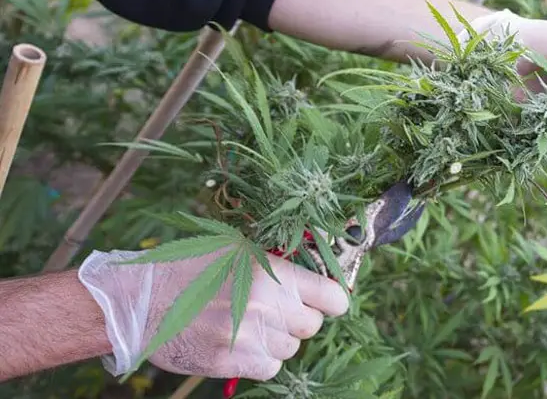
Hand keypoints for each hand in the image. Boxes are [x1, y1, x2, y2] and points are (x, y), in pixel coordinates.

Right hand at [77, 248, 348, 379]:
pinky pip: (269, 367)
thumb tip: (313, 276)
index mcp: (269, 273)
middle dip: (301, 319)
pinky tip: (242, 342)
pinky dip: (261, 359)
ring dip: (278, 339)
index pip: (331, 296)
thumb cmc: (188, 268)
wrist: (139, 299)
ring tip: (252, 324)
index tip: (331, 302)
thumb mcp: (235, 251)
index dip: (334, 300)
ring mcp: (246, 337)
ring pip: (291, 348)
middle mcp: (264, 306)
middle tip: (280, 311)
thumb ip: (276, 265)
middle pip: (312, 325)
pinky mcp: (229, 362)